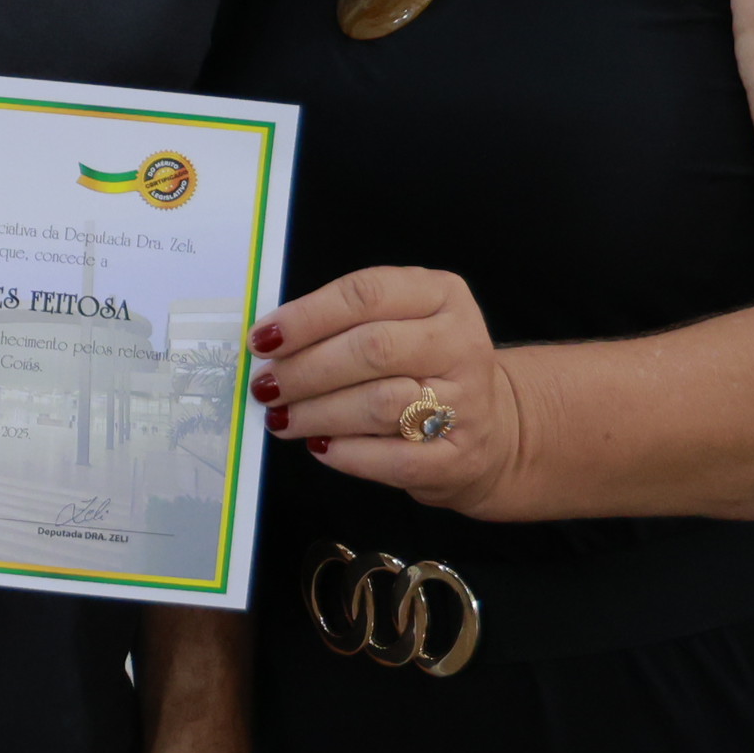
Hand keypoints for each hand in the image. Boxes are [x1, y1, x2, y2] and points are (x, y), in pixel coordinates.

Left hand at [253, 266, 524, 513]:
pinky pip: (393, 458)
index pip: (366, 294)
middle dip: (306, 370)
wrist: (490, 428)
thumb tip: (269, 344)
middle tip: (265, 386)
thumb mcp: (395, 324)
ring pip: (380, 404)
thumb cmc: (421, 367)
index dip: (307, 317)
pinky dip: (348, 454)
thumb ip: (341, 324)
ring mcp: (468, 402)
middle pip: (372, 349)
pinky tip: (320, 446)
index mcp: (441, 294)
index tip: (262, 339)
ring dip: (318, 414)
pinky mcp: (459, 456)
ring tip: (281, 418)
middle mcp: (461, 342)